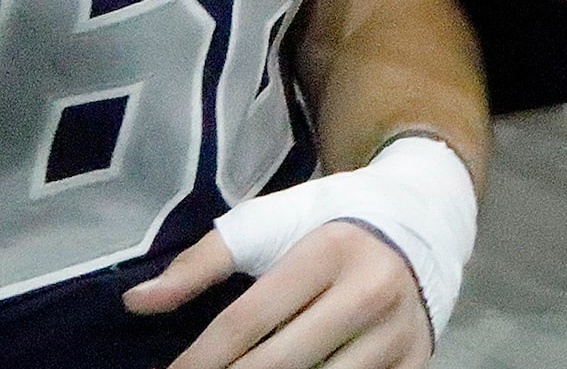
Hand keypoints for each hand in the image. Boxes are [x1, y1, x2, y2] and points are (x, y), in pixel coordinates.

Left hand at [131, 224, 431, 368]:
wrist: (426, 216)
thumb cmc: (332, 220)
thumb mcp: (270, 223)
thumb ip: (203, 261)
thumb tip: (136, 303)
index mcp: (331, 252)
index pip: (248, 321)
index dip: (199, 360)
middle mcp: (372, 293)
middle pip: (278, 365)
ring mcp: (399, 332)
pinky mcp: (418, 359)